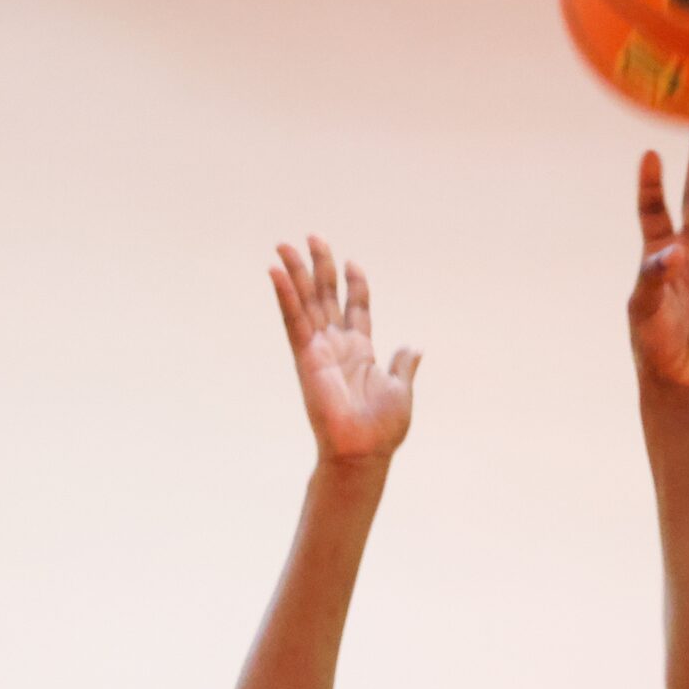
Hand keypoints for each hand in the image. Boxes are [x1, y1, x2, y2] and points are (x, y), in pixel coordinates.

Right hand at [271, 237, 420, 468]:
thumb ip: (402, 366)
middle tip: (312, 237)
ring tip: (285, 244)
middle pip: (326, 296)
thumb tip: (413, 348)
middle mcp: (336, 345)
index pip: (355, 307)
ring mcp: (318, 349)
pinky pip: (293, 320)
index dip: (354, 284)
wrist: (363, 452)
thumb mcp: (400, 390)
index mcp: (360, 350)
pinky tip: (275, 272)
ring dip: (295, 273)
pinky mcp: (305, 357)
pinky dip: (285, 296)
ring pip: (306, 302)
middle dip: (319, 266)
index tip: (352, 262)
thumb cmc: (382, 428)